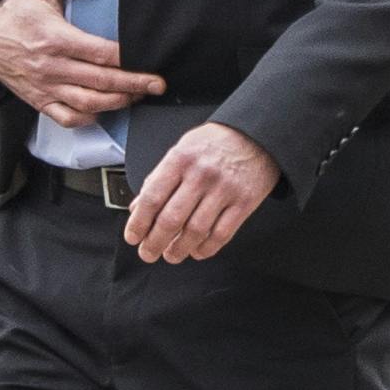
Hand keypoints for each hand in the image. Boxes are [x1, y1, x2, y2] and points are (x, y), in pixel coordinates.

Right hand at [0, 0, 162, 129]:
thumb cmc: (16, 13)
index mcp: (55, 38)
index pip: (98, 53)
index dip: (125, 58)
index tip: (147, 58)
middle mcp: (52, 67)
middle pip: (99, 81)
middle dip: (133, 84)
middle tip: (156, 84)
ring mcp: (45, 87)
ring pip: (87, 103)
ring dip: (116, 103)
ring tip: (137, 96)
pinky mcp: (39, 100)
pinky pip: (66, 118)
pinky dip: (87, 119)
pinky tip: (103, 111)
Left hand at [124, 121, 281, 263]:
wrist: (257, 134)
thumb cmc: (214, 143)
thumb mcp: (181, 150)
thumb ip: (159, 178)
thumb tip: (137, 208)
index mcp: (180, 159)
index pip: (152, 197)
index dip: (139, 223)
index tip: (133, 237)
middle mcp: (201, 174)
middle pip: (171, 219)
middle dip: (155, 243)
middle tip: (148, 253)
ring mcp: (224, 189)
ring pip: (196, 231)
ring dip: (179, 250)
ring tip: (171, 255)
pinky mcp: (244, 202)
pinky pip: (222, 234)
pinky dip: (206, 248)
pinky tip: (197, 251)